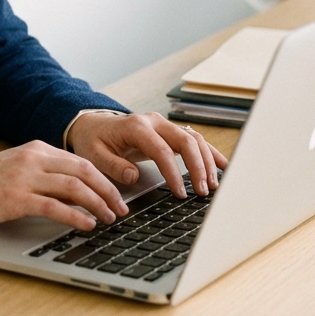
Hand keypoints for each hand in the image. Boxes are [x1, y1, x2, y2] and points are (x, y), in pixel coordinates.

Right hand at [0, 140, 129, 230]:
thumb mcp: (17, 169)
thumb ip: (44, 175)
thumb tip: (75, 193)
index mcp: (37, 150)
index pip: (81, 161)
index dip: (104, 179)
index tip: (117, 195)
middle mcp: (34, 159)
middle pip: (84, 170)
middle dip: (108, 191)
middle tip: (122, 209)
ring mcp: (25, 177)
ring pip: (74, 187)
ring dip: (97, 204)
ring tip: (110, 218)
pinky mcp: (16, 198)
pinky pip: (55, 206)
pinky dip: (76, 216)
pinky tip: (87, 225)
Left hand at [67, 112, 226, 197]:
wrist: (93, 124)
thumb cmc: (94, 140)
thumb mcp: (94, 155)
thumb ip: (113, 166)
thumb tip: (133, 176)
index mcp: (137, 127)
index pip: (162, 150)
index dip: (174, 172)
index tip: (180, 193)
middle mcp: (154, 122)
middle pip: (185, 141)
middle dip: (197, 167)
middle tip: (201, 191)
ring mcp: (163, 125)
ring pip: (194, 139)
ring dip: (206, 161)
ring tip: (211, 185)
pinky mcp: (169, 131)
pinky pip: (193, 139)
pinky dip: (208, 152)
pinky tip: (221, 166)